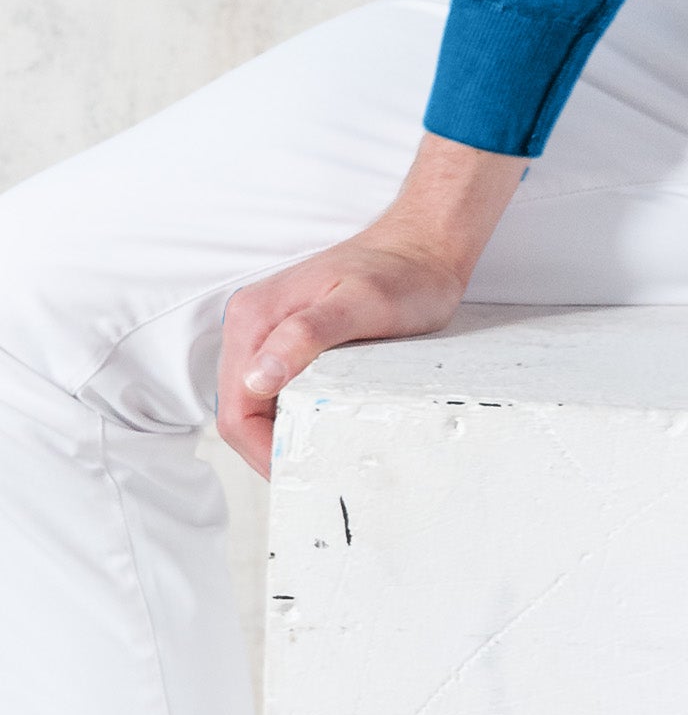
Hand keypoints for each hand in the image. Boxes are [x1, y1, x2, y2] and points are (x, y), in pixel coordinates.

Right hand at [217, 135, 525, 474]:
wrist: (425, 244)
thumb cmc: (402, 273)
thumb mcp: (360, 306)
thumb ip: (305, 336)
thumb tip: (257, 378)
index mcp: (254, 318)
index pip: (235, 409)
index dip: (262, 451)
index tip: (299, 470)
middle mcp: (253, 322)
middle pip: (241, 409)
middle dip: (271, 447)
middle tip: (315, 469)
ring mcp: (271, 329)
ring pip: (258, 402)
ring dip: (282, 431)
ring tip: (322, 451)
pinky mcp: (292, 335)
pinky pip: (280, 386)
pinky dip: (296, 411)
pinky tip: (324, 421)